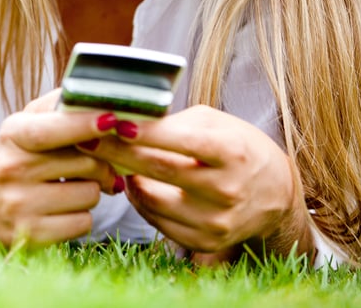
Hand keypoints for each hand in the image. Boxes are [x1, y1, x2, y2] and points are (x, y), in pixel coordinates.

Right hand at [0, 89, 121, 246]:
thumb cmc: (14, 160)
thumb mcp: (23, 127)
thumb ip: (55, 107)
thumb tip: (96, 94)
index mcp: (12, 135)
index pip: (50, 130)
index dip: (83, 124)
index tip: (112, 119)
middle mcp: (11, 169)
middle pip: (86, 163)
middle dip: (101, 165)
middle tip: (97, 167)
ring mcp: (19, 205)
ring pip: (90, 194)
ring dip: (91, 192)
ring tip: (70, 189)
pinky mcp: (31, 235)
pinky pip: (83, 223)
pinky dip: (81, 217)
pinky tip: (63, 211)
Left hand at [81, 105, 312, 263]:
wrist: (274, 192)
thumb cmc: (235, 146)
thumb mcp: (213, 123)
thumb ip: (173, 122)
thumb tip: (124, 119)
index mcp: (231, 152)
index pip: (182, 141)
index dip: (146, 133)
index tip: (114, 122)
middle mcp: (227, 189)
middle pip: (158, 170)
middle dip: (116, 152)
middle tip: (86, 138)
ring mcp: (216, 220)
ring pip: (150, 198)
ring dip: (125, 178)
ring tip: (111, 161)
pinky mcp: (205, 241)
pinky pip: (156, 221)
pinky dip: (139, 200)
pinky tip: (134, 184)